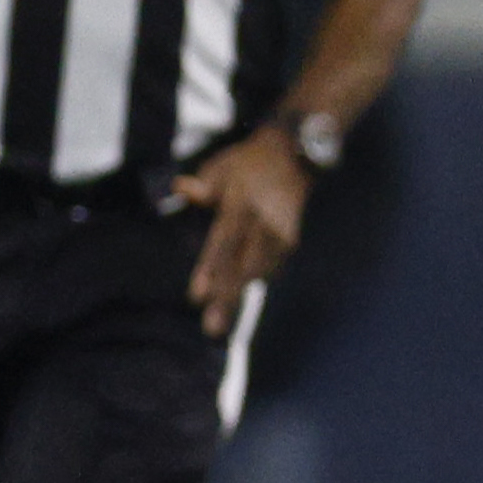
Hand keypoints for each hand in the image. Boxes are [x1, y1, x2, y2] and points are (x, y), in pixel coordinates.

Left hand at [171, 126, 309, 337]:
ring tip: (221, 325)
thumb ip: (205, 182)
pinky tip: (241, 298)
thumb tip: (180, 188)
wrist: (301, 152)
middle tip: (213, 329)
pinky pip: (273, 266)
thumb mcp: (225, 164)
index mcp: (243, 204)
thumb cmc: (254, 160)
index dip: (212, 269)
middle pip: (244, 266)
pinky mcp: (293, 240)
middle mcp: (265, 223)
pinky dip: (257, 282)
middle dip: (228, 298)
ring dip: (240, 296)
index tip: (198, 296)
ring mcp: (283, 234)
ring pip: (261, 272)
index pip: (225, 241)